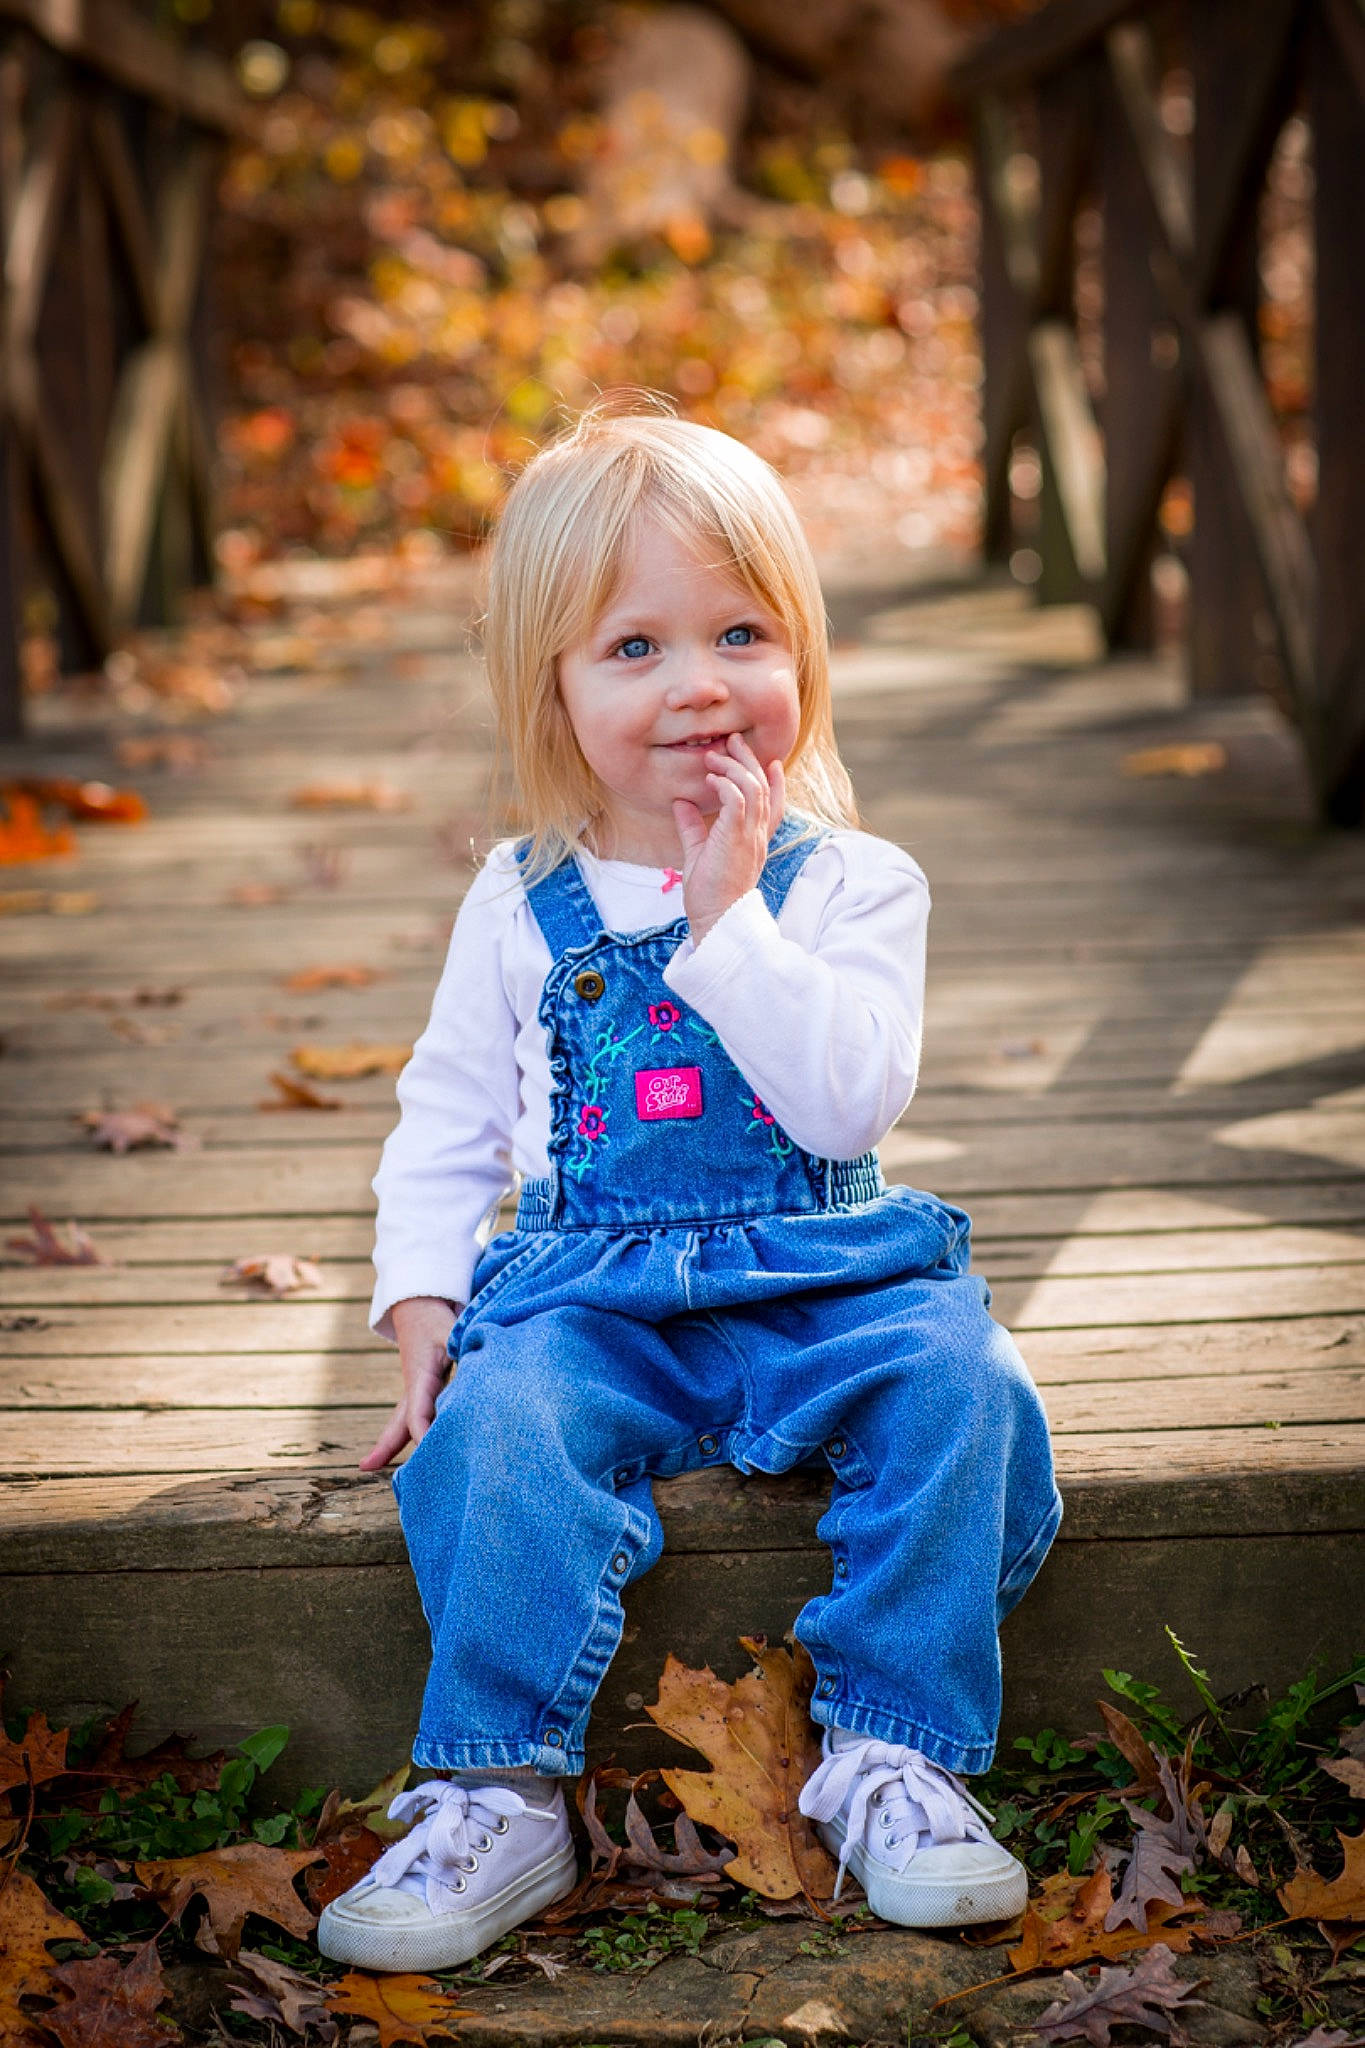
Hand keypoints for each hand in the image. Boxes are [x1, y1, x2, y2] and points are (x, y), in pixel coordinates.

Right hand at [360, 1295, 457, 1469]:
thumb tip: (481, 1364)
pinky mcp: (423, 1386)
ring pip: (403, 1421)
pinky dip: (413, 1430)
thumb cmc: (435, 1317)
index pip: (418, 1414)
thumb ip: (464, 1347)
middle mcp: (414, 1388)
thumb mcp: (451, 1331)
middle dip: (385, 1446)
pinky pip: (416, 1414)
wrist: (418, 1303)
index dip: (423, 1434)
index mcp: (420, 1378)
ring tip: (372, 1465)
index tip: (430, 1451)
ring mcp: (416, 1388)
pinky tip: (418, 1444)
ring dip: (392, 1443)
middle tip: (365, 1466)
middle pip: (399, 1423)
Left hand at [673, 732, 784, 945]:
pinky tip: (711, 779)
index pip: (773, 805)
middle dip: (749, 760)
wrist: (715, 919)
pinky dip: (726, 784)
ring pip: (754, 788)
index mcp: (754, 841)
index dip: (775, 782)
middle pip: (763, 788)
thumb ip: (692, 827)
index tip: (771, 762)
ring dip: (734, 767)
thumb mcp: (697, 853)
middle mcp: (757, 836)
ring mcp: (750, 837)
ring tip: (714, 756)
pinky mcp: (737, 838)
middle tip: (733, 740)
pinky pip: (739, 800)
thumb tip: (680, 802)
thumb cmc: (708, 894)